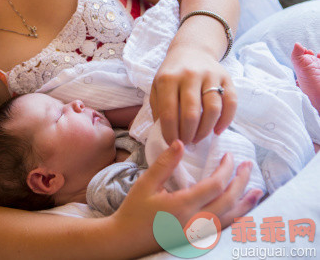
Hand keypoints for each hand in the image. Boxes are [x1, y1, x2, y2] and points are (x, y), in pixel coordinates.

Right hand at [111, 141, 260, 254]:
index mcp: (183, 206)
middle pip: (228, 200)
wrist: (125, 240)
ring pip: (231, 218)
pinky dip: (236, 218)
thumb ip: (164, 164)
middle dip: (241, 181)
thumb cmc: (133, 211)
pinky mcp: (196, 240)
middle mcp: (195, 222)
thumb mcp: (145, 184)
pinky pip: (223, 229)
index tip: (228, 156)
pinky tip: (241, 211)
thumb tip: (179, 142)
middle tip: (247, 165)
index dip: (226, 169)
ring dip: (245, 203)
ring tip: (257, 191)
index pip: (215, 186)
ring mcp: (198, 234)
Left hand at [150, 46, 236, 144]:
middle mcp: (190, 75)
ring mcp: (210, 75)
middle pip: (191, 113)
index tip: (172, 143)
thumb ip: (158, 108)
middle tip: (186, 143)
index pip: (169, 113)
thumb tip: (165, 133)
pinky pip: (231, 102)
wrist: (191, 50)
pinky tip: (217, 131)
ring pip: (212, 109)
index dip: (170, 133)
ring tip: (199, 138)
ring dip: (205, 130)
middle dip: (188, 134)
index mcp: (168, 79)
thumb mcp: (157, 87)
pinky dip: (226, 120)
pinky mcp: (227, 77)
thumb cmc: (172, 74)